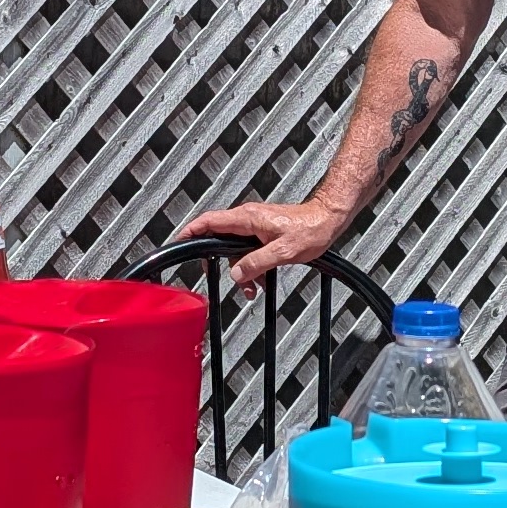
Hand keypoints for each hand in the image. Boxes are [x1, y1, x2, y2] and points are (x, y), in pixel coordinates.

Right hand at [185, 198, 350, 297]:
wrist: (328, 219)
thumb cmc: (310, 229)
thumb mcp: (282, 252)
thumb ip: (256, 264)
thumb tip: (236, 274)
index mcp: (247, 219)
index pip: (208, 222)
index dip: (190, 232)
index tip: (178, 242)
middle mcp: (247, 219)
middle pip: (219, 240)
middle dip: (219, 262)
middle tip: (218, 277)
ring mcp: (255, 225)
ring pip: (235, 250)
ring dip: (241, 270)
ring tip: (252, 288)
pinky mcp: (263, 231)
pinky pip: (249, 250)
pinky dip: (252, 266)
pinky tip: (262, 280)